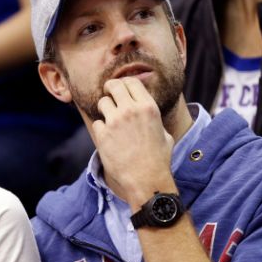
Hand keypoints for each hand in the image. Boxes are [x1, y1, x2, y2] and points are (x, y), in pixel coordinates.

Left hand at [91, 77, 174, 203]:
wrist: (146, 179)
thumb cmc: (158, 159)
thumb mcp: (164, 133)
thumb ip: (153, 119)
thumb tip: (147, 111)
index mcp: (148, 107)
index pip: (131, 81)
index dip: (124, 83)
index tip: (120, 89)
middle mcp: (131, 110)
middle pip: (113, 85)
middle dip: (109, 88)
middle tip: (109, 95)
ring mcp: (115, 121)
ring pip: (102, 102)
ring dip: (104, 109)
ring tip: (110, 121)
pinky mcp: (103, 134)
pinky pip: (97, 123)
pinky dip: (101, 129)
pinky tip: (109, 139)